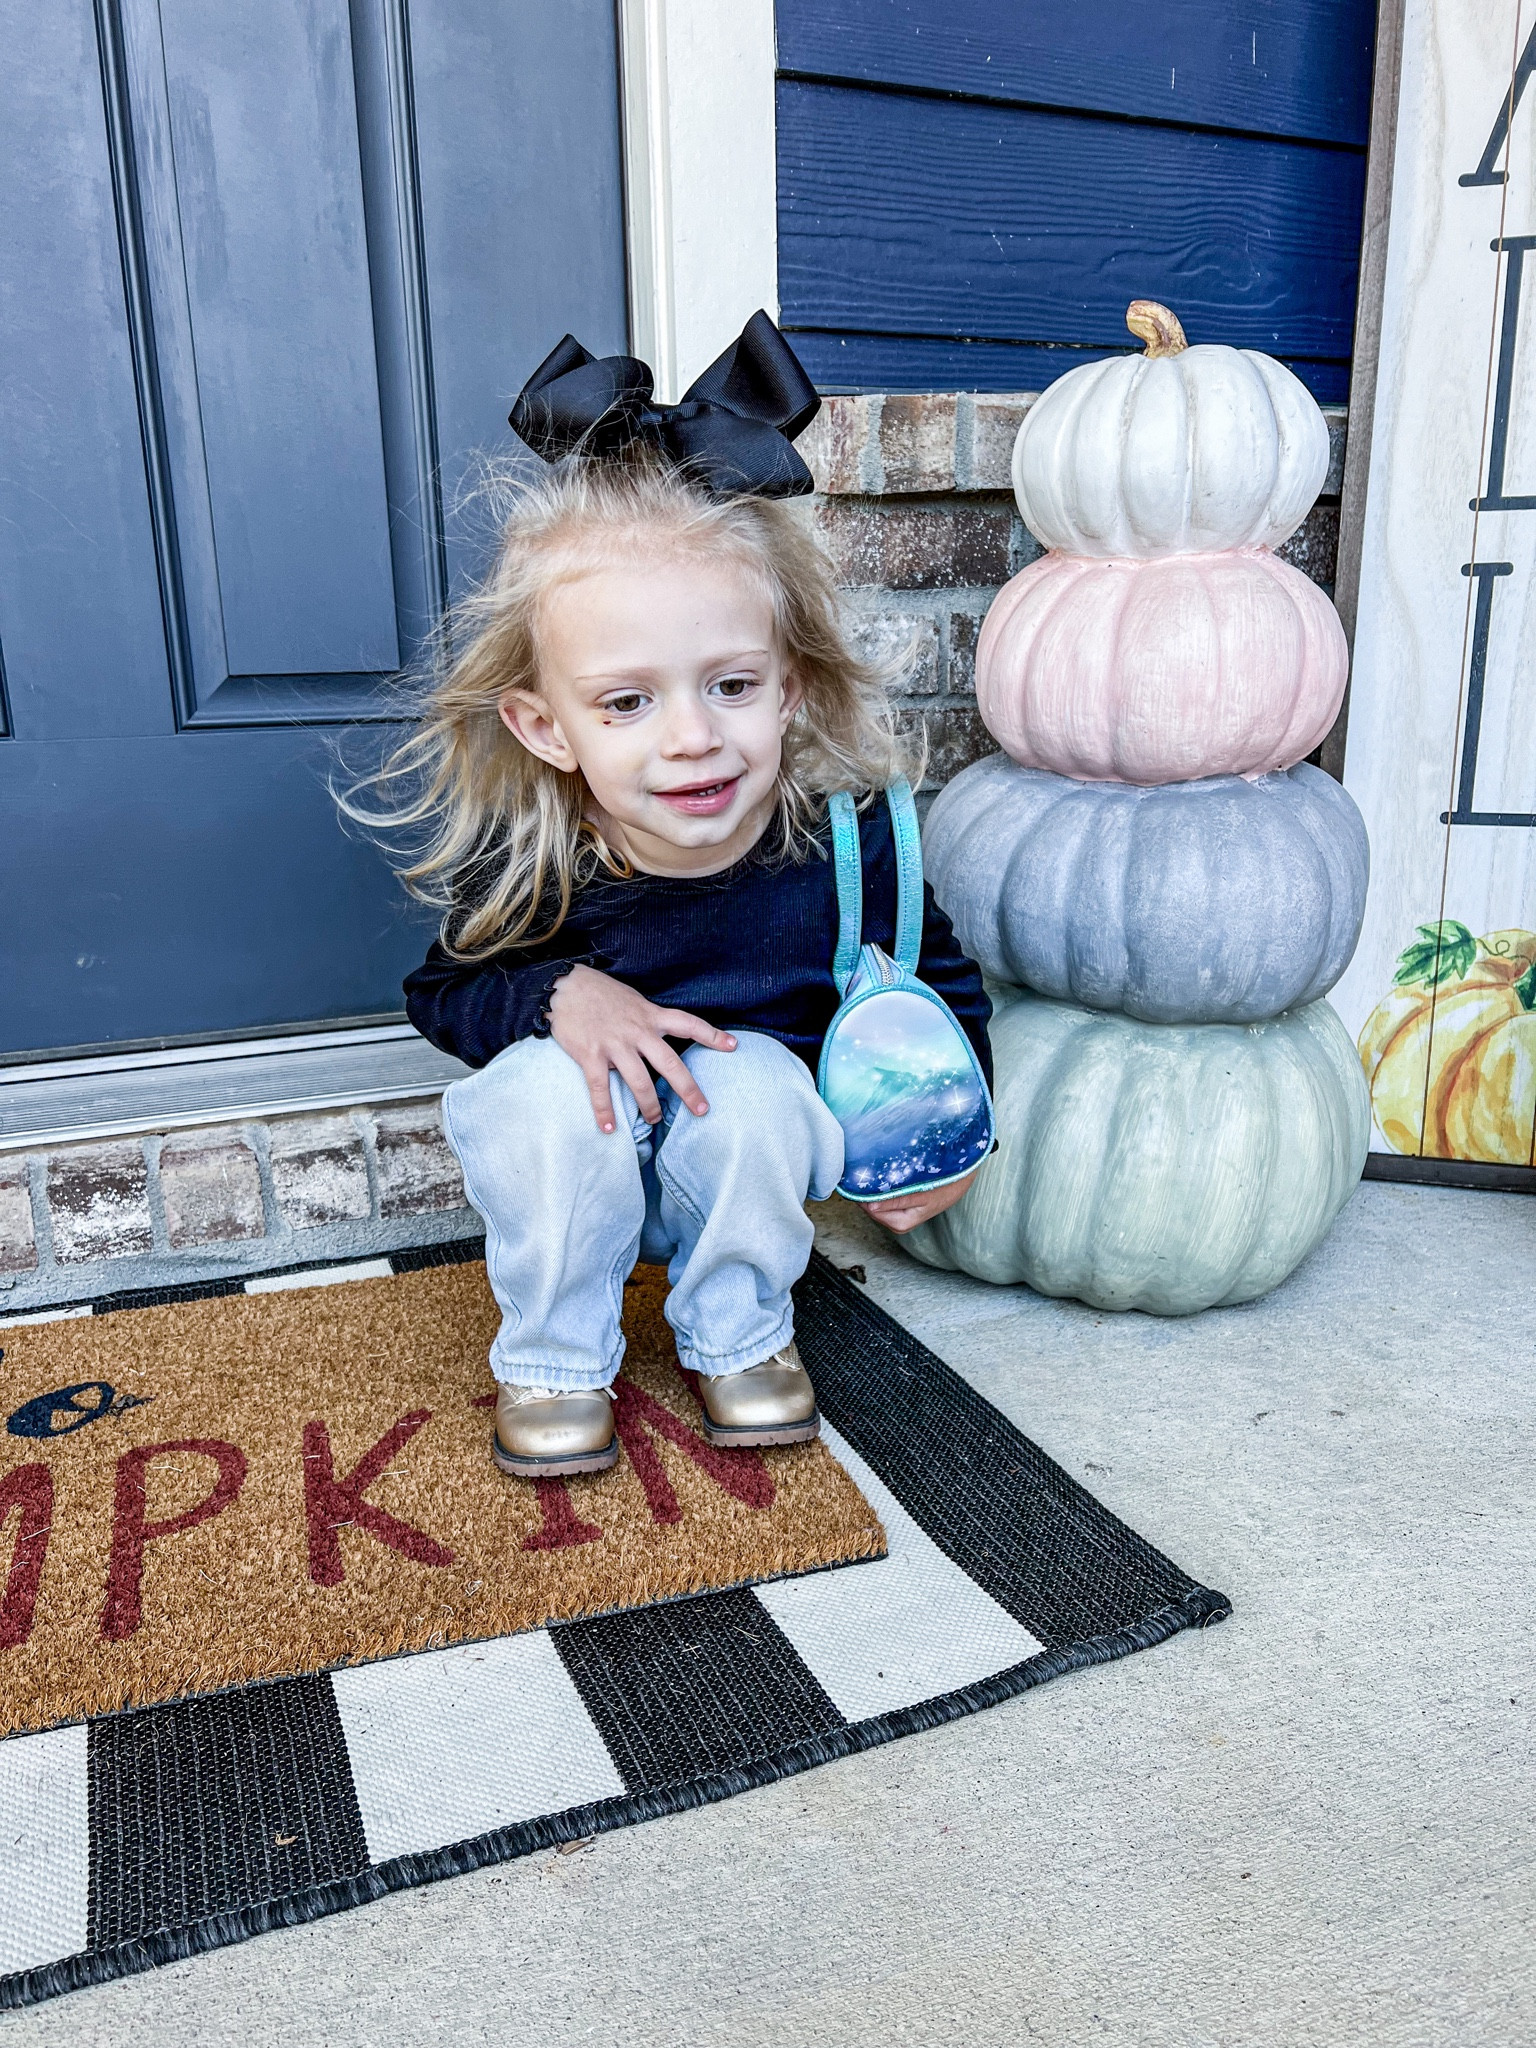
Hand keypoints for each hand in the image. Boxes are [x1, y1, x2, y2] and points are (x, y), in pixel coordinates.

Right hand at [548, 964, 734, 1131]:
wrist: (564, 986)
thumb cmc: (599, 992)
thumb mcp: (632, 999)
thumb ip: (647, 1019)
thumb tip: (658, 1038)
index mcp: (650, 1015)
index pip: (688, 1024)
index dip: (712, 1035)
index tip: (733, 1046)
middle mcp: (637, 1031)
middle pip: (670, 1064)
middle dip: (688, 1089)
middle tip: (702, 1110)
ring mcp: (614, 1044)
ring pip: (640, 1082)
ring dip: (649, 1106)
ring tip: (654, 1121)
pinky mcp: (590, 1054)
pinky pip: (600, 1088)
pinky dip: (605, 1110)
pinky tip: (608, 1127)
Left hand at [866, 1169, 977, 1234]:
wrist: (960, 1180)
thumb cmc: (944, 1187)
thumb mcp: (921, 1194)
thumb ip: (896, 1200)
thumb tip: (870, 1206)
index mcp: (900, 1223)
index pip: (869, 1209)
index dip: (863, 1193)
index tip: (860, 1175)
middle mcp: (896, 1222)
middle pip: (869, 1206)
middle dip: (867, 1190)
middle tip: (865, 1169)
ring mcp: (897, 1214)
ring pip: (874, 1201)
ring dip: (873, 1187)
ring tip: (874, 1170)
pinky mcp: (899, 1206)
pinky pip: (882, 1197)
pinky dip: (880, 1186)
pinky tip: (882, 1175)